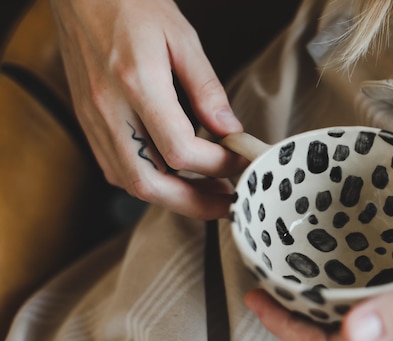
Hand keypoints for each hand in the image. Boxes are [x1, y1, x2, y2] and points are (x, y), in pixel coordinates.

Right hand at [50, 0, 247, 218]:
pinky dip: (148, 182)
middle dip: (194, 203)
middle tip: (226, 203)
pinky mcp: (87, 121)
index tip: (240, 161)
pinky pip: (115, 168)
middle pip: (149, 183)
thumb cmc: (132, 4)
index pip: (181, 150)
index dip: (217, 166)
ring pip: (130, 182)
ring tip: (207, 192)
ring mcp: (93, 119)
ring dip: (173, 198)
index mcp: (137, 82)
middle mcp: (109, 108)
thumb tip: (230, 130)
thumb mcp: (183, 38)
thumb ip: (208, 89)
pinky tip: (173, 176)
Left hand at [244, 229, 392, 340]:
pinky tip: (362, 282)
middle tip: (271, 288)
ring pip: (366, 336)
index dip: (288, 330)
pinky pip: (392, 323)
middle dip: (299, 323)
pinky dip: (363, 307)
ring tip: (304, 284)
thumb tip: (347, 332)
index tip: (255, 300)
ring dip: (329, 315)